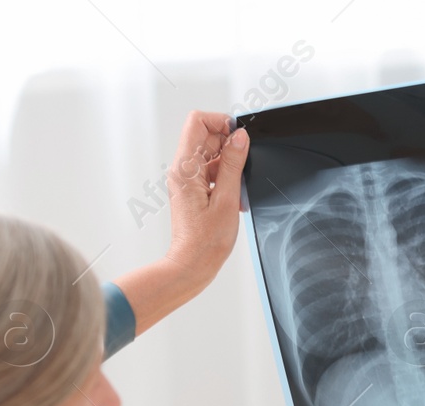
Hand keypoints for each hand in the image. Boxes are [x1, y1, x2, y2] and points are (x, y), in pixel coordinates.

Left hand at [164, 110, 248, 286]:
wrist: (192, 264)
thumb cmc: (206, 241)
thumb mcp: (228, 199)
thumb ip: (234, 164)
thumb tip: (240, 138)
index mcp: (185, 168)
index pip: (197, 122)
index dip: (220, 122)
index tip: (239, 136)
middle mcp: (182, 170)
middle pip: (206, 137)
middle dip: (229, 147)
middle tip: (243, 167)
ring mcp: (186, 180)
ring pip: (211, 155)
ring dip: (230, 166)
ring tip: (237, 190)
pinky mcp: (192, 190)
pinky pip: (211, 172)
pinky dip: (226, 179)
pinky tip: (234, 198)